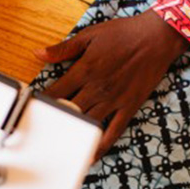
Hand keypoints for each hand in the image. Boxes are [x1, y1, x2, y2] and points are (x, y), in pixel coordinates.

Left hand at [35, 9, 188, 159]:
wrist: (156, 37)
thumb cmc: (124, 33)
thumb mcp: (90, 35)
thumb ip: (64, 48)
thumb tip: (38, 54)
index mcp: (84, 70)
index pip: (55, 92)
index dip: (42, 102)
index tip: (33, 109)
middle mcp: (97, 88)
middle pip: (69, 111)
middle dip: (55, 121)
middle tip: (42, 132)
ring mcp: (114, 100)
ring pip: (88, 125)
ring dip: (74, 135)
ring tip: (60, 148)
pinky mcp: (129, 106)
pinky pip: (113, 132)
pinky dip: (101, 146)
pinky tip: (91, 155)